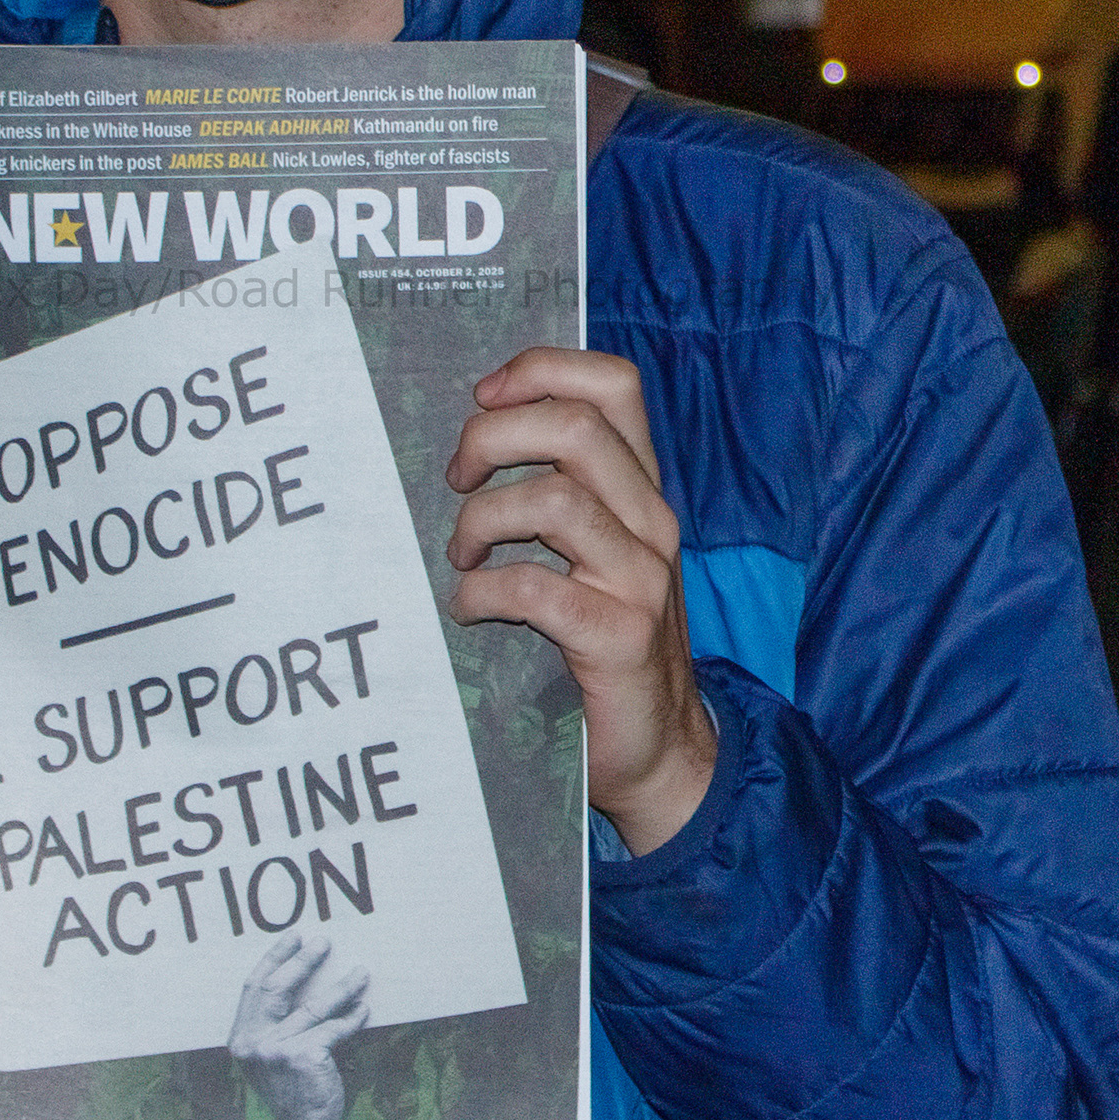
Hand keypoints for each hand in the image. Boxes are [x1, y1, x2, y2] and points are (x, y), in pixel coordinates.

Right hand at [228, 929, 369, 1119]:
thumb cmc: (292, 1085)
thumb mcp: (271, 1051)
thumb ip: (275, 1022)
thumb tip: (304, 976)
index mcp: (240, 1036)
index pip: (254, 987)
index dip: (275, 958)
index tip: (294, 937)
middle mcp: (252, 1042)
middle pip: (278, 988)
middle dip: (303, 961)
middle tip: (324, 943)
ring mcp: (275, 1049)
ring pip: (314, 1006)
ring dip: (342, 987)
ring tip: (361, 973)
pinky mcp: (302, 1056)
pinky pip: (333, 1028)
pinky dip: (352, 1018)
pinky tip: (364, 1010)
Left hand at [442, 348, 718, 855]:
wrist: (660, 750)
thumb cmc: (605, 645)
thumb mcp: (595, 554)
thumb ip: (558, 495)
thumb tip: (470, 442)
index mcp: (642, 490)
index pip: (613, 384)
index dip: (542, 369)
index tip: (482, 396)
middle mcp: (652, 521)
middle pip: (575, 428)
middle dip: (493, 438)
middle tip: (458, 480)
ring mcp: (642, 578)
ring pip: (552, 500)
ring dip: (482, 521)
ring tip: (463, 554)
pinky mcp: (620, 636)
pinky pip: (535, 590)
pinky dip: (482, 592)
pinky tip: (468, 609)